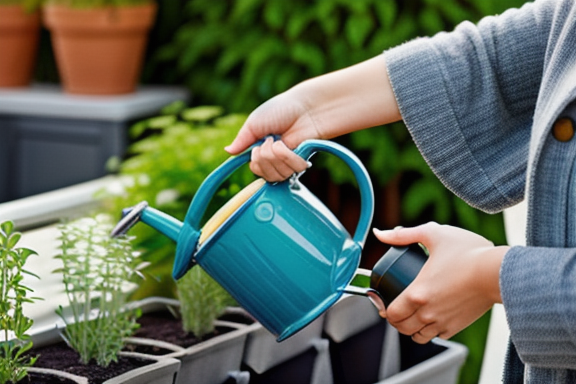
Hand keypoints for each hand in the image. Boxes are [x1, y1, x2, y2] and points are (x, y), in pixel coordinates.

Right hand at [225, 55, 400, 181]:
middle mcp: (276, 158)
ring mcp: (290, 162)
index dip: (255, 163)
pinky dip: (286, 157)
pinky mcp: (301, 163)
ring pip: (276, 175)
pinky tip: (289, 146)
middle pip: (263, 174)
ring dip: (275, 156)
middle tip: (270, 141)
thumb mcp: (254, 123)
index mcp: (264, 148)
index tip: (255, 150)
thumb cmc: (281, 110)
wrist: (305, 107)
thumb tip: (227, 152)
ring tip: (280, 142)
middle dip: (264, 157)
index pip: (255, 168)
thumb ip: (241, 140)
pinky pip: (290, 172)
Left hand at [373, 222, 507, 343]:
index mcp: (417, 293)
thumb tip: (380, 233)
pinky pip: (438, 336)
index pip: (391, 313)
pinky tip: (431, 318)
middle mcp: (427, 313)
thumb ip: (404, 235)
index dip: (384, 309)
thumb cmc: (469, 251)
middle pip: (402, 328)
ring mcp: (443, 322)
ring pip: (418, 337)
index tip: (384, 303)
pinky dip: (430, 331)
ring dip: (411, 328)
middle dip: (396, 320)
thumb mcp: (433, 234)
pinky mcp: (458, 326)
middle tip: (396, 309)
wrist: (498, 271)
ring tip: (412, 315)